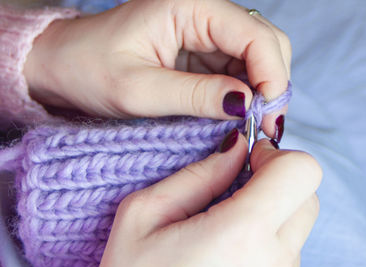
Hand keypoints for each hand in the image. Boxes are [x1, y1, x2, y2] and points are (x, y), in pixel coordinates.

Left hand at [24, 0, 290, 137]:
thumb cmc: (88, 69)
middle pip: (265, 42)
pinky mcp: (200, 51)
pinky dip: (243, 93)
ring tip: (251, 125)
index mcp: (189, 5)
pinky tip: (236, 115)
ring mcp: (203, 31)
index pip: (255, 35)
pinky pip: (236, 69)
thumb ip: (195, 95)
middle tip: (264, 125)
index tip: (268, 118)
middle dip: (272, 83)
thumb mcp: (138, 89)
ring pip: (255, 57)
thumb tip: (246, 104)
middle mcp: (203, 11)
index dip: (272, 76)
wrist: (62, 65)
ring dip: (260, 91)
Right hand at [98, 132, 321, 266]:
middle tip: (237, 184)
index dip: (276, 155)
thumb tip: (236, 148)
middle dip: (277, 179)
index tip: (248, 159)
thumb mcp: (145, 216)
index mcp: (241, 234)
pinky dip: (267, 237)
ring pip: (298, 225)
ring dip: (271, 210)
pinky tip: (230, 248)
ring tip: (226, 224)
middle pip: (307, 196)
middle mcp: (274, 262)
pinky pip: (287, 251)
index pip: (301, 171)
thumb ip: (198, 175)